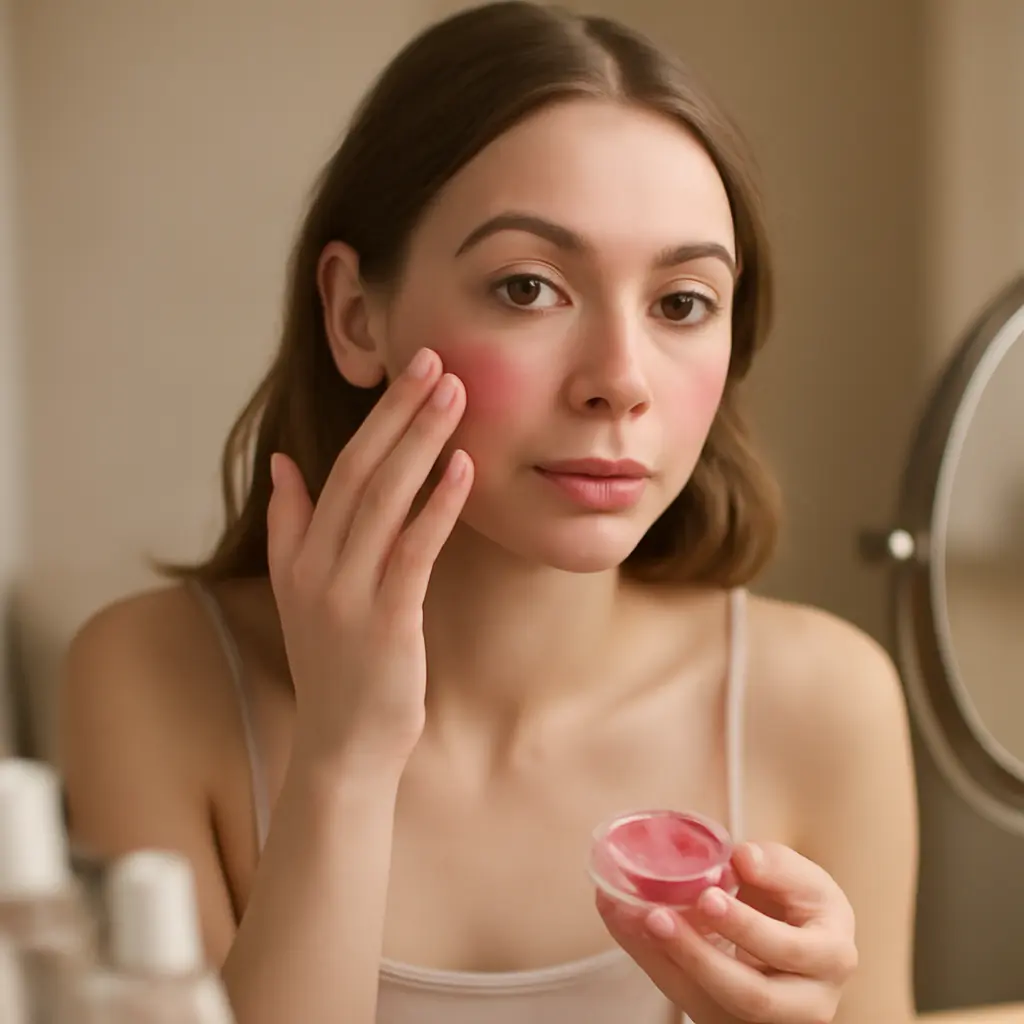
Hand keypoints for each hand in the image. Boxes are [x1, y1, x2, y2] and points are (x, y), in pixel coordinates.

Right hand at [266, 347, 472, 776]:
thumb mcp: (301, 591)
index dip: (377, 416)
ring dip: (421, 442)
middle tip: (437, 360)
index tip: (408, 371)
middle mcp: (317, 565)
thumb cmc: (336, 665)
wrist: (342, 747)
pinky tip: (462, 468)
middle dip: (400, 411)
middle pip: (361, 470)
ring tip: (454, 395)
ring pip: (384, 499)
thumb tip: (284, 462)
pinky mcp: (385, 621)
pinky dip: (437, 506)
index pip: (340, 467)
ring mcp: (347, 593)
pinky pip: (412, 551)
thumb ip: (291, 524)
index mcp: (301, 553)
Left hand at [598, 842, 857, 1023]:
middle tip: (658, 915)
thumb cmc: (799, 907)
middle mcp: (807, 1003)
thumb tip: (742, 857)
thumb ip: (775, 865)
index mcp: (831, 956)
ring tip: (641, 919)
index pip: (790, 949)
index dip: (746, 926)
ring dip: (670, 963)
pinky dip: (655, 962)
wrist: (796, 947)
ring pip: (714, 1007)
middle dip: (701, 957)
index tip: (707, 892)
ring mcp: (766, 1022)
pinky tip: (629, 925)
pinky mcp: (727, 1021)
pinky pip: (687, 998)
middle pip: (752, 996)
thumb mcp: (802, 880)